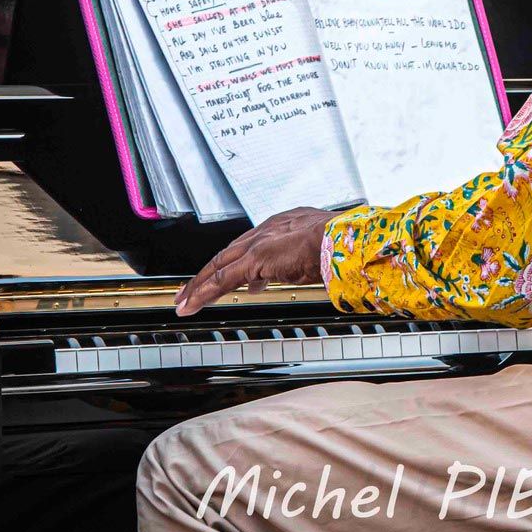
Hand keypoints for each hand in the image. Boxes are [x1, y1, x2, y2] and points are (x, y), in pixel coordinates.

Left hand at [174, 206, 338, 316]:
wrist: (346, 241)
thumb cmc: (342, 246)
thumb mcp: (316, 254)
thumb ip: (298, 263)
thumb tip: (289, 275)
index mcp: (283, 224)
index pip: (249, 245)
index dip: (234, 262)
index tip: (226, 276)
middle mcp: (267, 229)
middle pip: (227, 253)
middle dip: (206, 273)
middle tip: (191, 289)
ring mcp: (259, 243)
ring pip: (218, 266)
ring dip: (199, 285)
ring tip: (185, 301)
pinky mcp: (255, 259)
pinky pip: (222, 279)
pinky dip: (203, 293)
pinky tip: (191, 306)